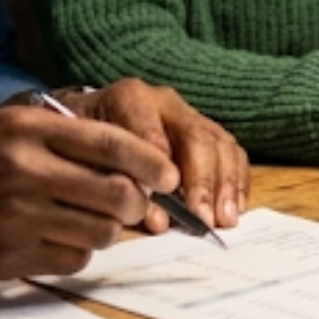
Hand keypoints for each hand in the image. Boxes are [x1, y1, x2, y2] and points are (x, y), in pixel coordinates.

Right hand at [0, 106, 174, 277]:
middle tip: (133, 204)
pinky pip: (72, 261)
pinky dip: (76, 253)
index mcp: (26, 130)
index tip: (167, 174)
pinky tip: (57, 240)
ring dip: (105, 230)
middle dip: (136, 202)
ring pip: (100, 232)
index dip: (151, 162)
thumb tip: (124, 158)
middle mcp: (25, 171)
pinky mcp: (9, 256)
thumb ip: (56, 135)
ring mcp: (18, 217)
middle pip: (116, 194)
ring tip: (87, 221)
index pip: (112, 145)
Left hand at [65, 79, 250, 231]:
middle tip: (202, 217)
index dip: (159, 158)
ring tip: (223, 220)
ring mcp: (189, 116)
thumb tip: (158, 219)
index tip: (168, 191)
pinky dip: (236, 182)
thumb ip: (113, 182)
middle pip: (194, 135)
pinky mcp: (207, 133)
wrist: (88, 121)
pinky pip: (232, 153)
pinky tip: (234, 209)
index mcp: (129, 98)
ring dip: (224, 185)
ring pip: (219, 143)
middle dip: (201, 180)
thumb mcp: (81, 156)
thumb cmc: (81, 143)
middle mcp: (164, 101)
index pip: (149, 127)